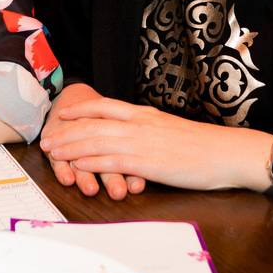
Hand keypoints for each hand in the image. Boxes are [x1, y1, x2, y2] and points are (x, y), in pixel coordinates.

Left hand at [40, 94, 256, 191]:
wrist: (225, 153)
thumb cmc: (201, 145)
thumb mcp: (168, 129)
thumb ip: (147, 130)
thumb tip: (129, 136)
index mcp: (144, 114)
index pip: (104, 105)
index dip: (80, 108)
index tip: (62, 113)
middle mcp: (139, 124)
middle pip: (93, 123)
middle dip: (66, 132)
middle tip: (47, 138)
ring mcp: (141, 142)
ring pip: (96, 141)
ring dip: (70, 147)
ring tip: (53, 152)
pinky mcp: (146, 163)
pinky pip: (111, 161)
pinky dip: (91, 163)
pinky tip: (77, 167)